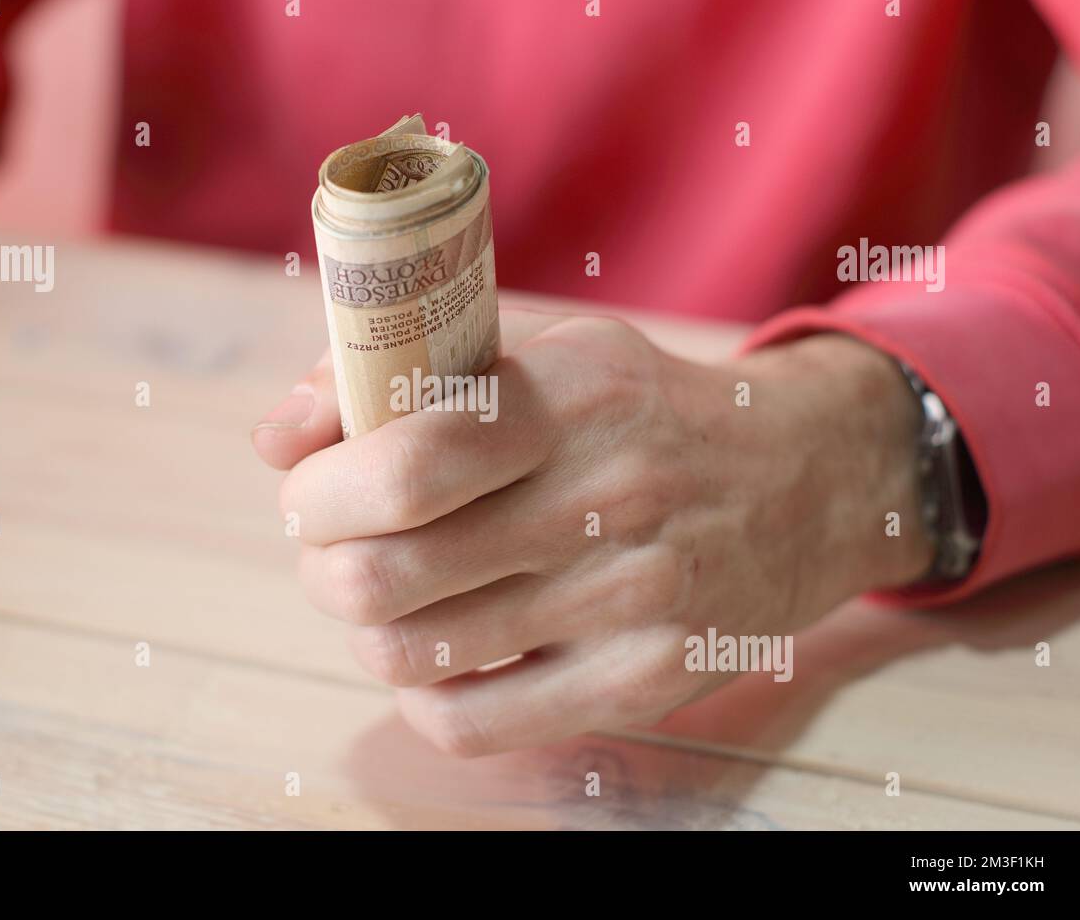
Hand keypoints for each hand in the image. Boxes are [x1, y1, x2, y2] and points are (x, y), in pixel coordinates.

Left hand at [252, 310, 933, 755]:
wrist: (804, 480)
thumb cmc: (643, 412)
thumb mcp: (548, 355)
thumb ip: (404, 377)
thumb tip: (275, 438)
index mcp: (573, 396)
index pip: (402, 465)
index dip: (317, 492)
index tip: (308, 492)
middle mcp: (611, 497)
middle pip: (383, 575)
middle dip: (321, 565)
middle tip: (332, 548)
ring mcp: (635, 601)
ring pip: (411, 654)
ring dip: (363, 629)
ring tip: (385, 596)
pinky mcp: (647, 681)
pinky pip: (472, 725)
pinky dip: (420, 693)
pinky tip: (438, 655)